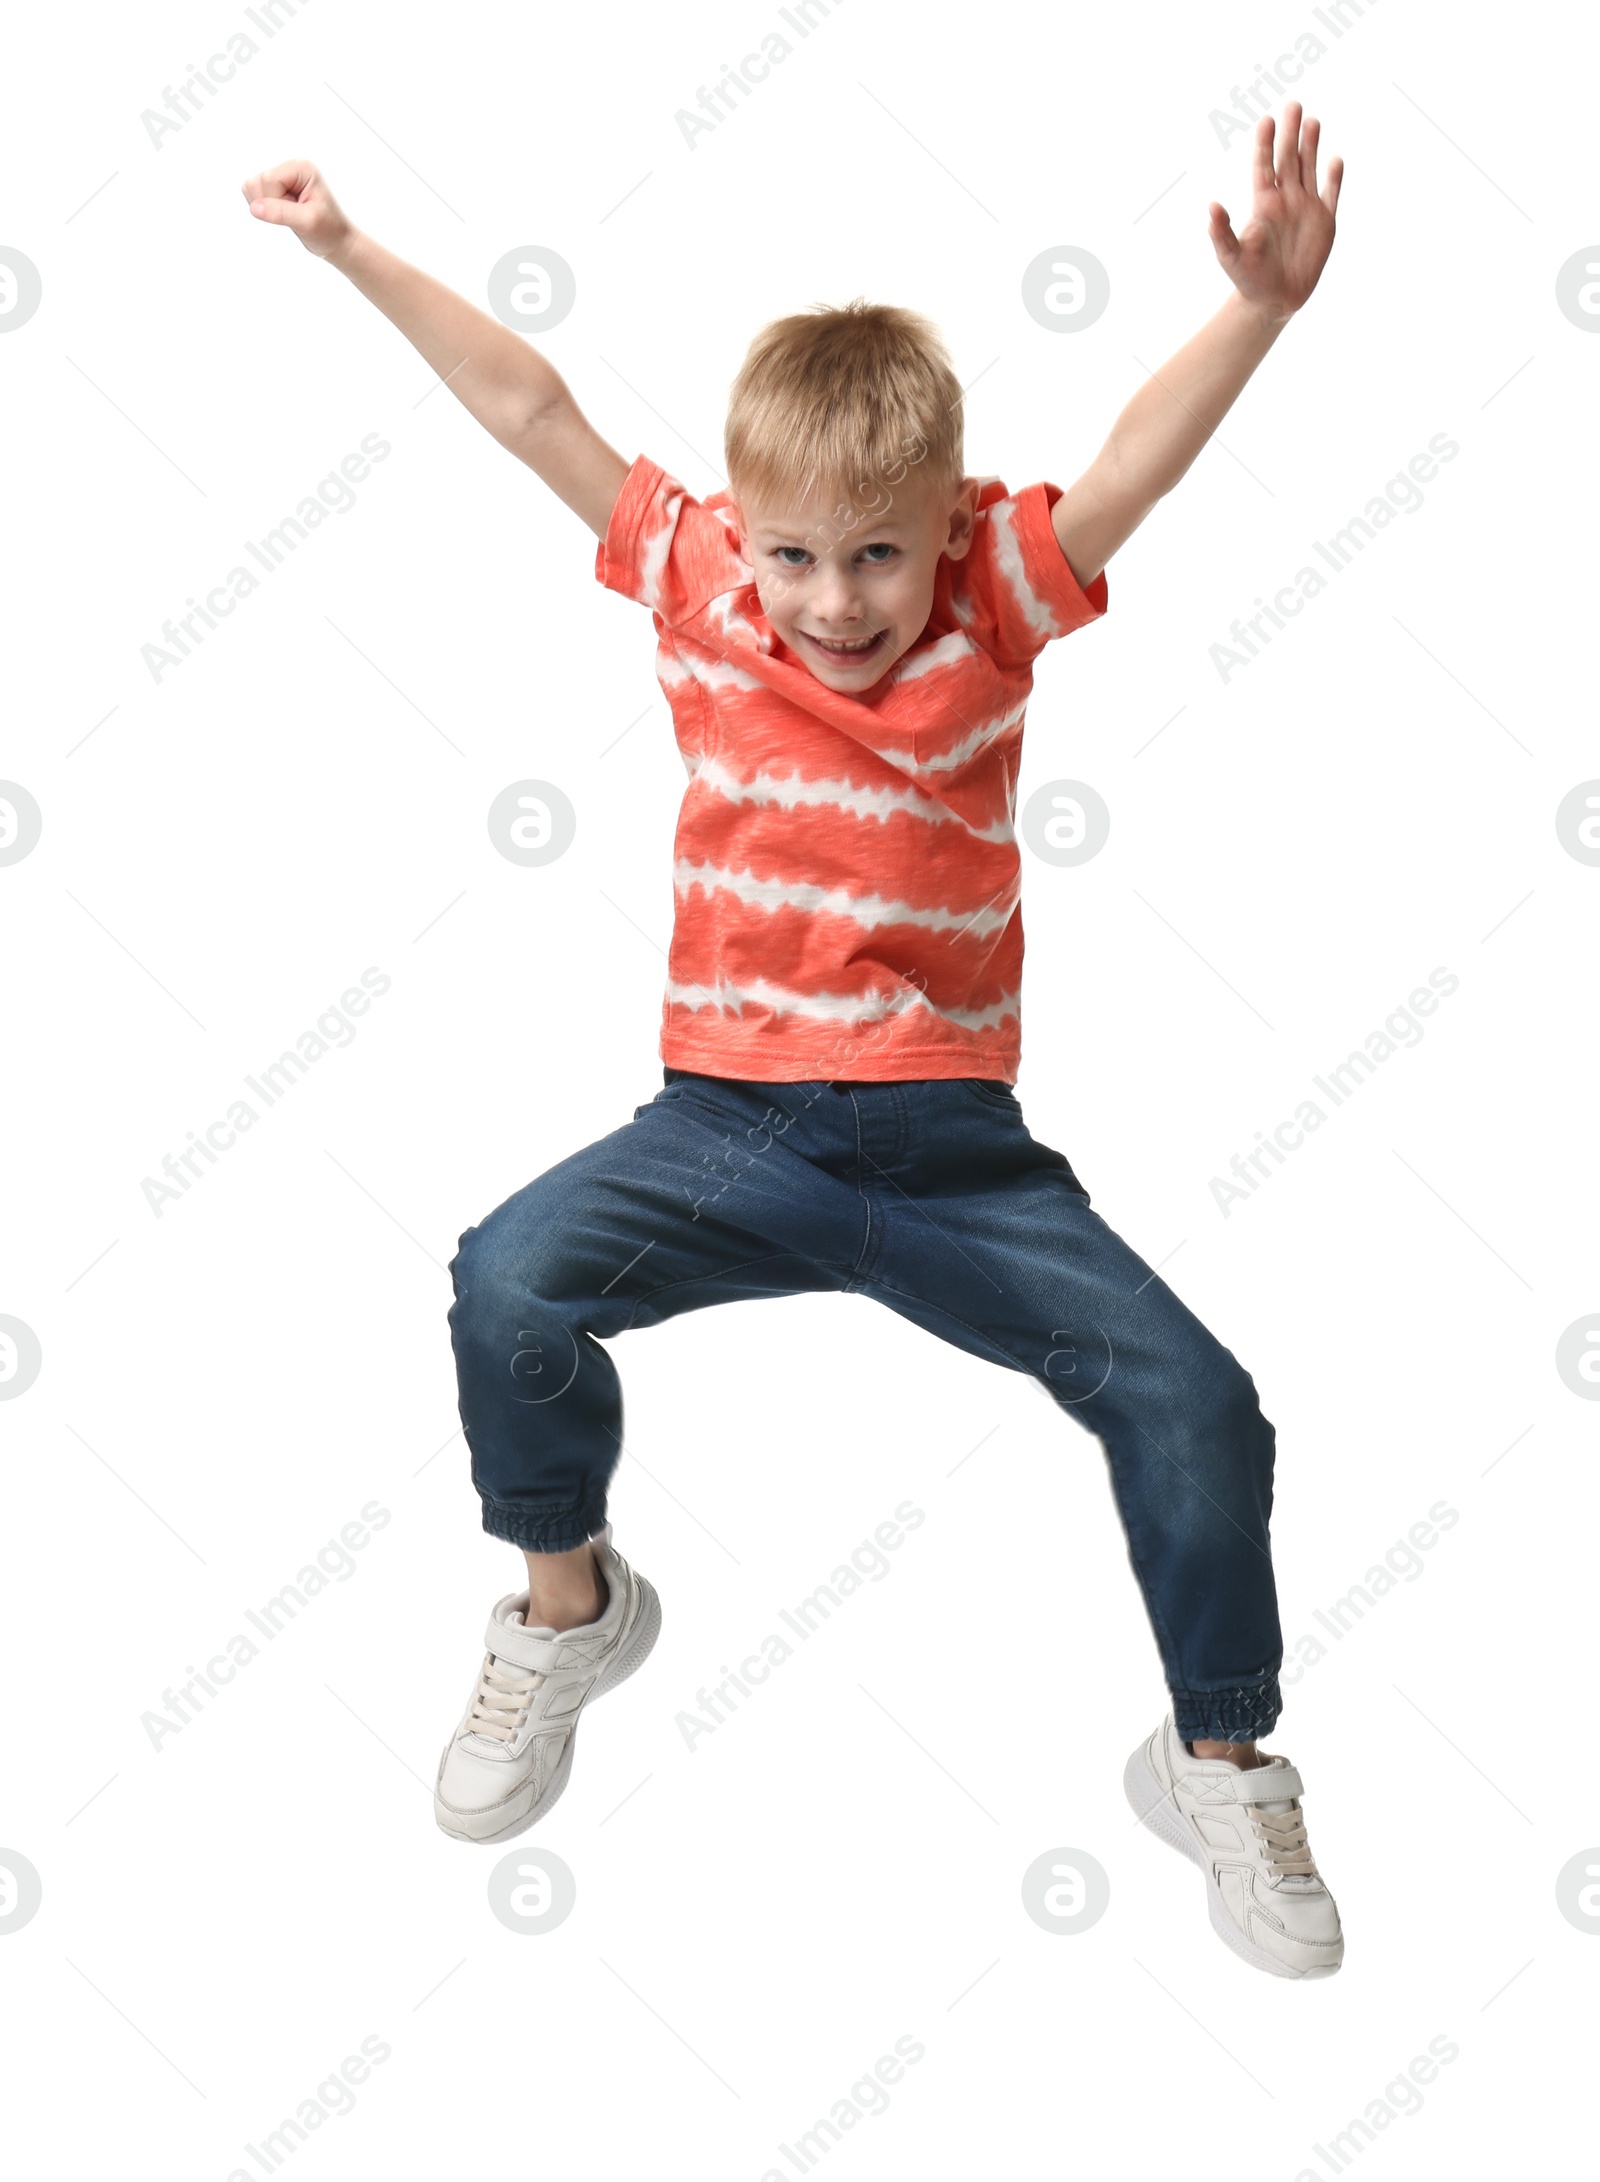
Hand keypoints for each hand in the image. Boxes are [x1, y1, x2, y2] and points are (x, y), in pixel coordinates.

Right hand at [240, 160, 354, 260]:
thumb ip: (280, 213)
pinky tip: (285, 213)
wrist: (336, 241)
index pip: (268, 180)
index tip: (298, 211)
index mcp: (300, 168)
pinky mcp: (276, 188)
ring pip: (251, 188)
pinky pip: (253, 196)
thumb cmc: (329, 231)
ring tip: (291, 214)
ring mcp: (281, 177)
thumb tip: (254, 208)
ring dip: (267, 208)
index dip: (276, 202)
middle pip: (256, 182)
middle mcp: (289, 168)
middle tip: (295, 214)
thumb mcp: (307, 222)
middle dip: (270, 204)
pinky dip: (265, 210)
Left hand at [1208, 103, 1342, 321]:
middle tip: (1293, 105)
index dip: (1265, 143)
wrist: (1273, 300)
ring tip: (1312, 121)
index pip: (1264, 166)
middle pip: (1288, 159)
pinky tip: (1336, 160)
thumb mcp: (1230, 256)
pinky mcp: (1324, 223)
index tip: (1267, 119)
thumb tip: (1211, 206)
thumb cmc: (1248, 279)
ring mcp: (1305, 209)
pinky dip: (1334, 177)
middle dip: (1290, 133)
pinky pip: (1331, 194)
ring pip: (1309, 169)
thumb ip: (1221, 231)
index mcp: (1263, 205)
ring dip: (1311, 146)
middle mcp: (1285, 200)